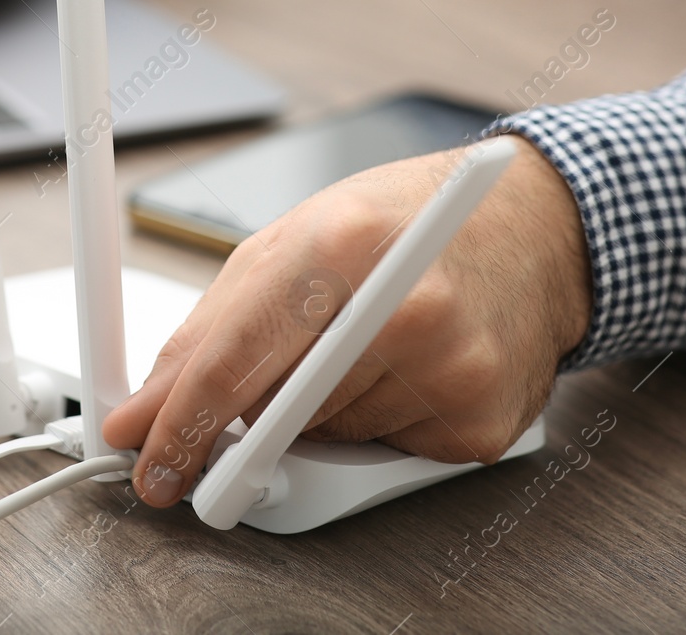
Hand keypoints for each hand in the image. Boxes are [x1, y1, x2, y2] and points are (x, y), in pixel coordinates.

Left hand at [102, 136, 591, 506]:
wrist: (535, 229)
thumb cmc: (403, 223)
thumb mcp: (294, 239)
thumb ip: (213, 328)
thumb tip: (150, 410)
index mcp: (344, 242)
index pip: (236, 361)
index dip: (181, 424)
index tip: (149, 463)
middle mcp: (406, 306)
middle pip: (275, 410)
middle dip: (251, 411)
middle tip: (255, 393)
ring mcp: (453, 372)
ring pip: (325, 441)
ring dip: (316, 414)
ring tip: (361, 344)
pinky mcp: (480, 426)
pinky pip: (383, 457)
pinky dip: (371, 427)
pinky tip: (403, 372)